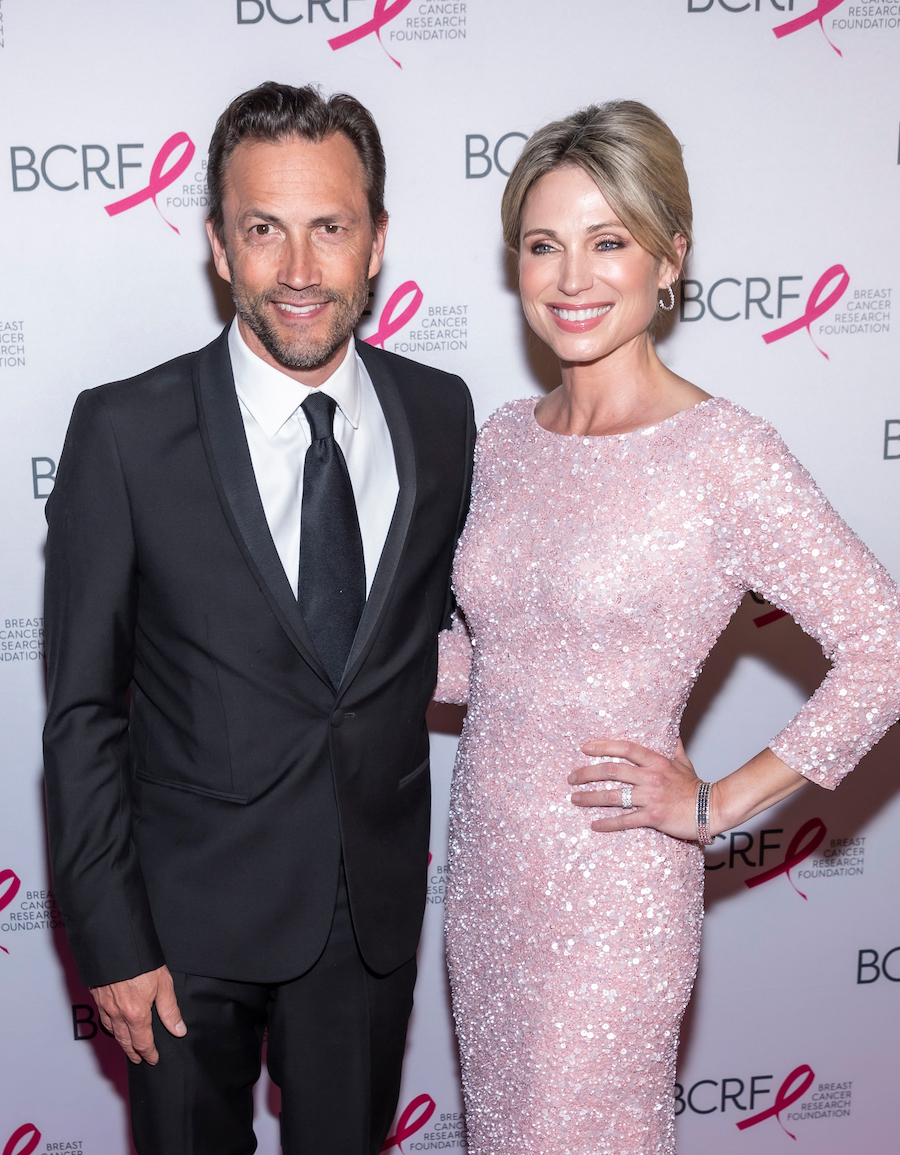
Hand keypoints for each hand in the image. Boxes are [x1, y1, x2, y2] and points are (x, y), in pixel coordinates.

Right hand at [90, 964, 185, 1064]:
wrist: (116, 944)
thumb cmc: (140, 961)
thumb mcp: (163, 983)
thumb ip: (170, 1010)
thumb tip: (178, 1030)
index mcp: (136, 1014)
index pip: (143, 1043)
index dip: (149, 1053)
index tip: (153, 1059)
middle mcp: (119, 1014)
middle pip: (126, 1041)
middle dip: (133, 1052)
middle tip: (139, 1059)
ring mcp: (106, 1006)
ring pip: (113, 1032)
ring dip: (122, 1042)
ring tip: (128, 1047)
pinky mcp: (97, 997)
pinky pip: (103, 1019)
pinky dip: (110, 1028)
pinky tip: (114, 1026)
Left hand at [568, 737, 702, 841]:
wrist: (713, 808)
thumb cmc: (696, 786)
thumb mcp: (683, 762)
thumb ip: (672, 746)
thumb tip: (670, 730)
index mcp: (656, 762)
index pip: (625, 748)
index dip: (603, 746)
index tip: (584, 748)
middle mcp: (651, 777)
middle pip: (612, 771)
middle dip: (587, 773)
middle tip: (571, 778)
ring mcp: (651, 797)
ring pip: (613, 796)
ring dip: (590, 798)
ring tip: (575, 799)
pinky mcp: (654, 817)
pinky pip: (625, 820)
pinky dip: (607, 823)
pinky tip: (594, 825)